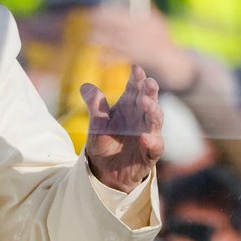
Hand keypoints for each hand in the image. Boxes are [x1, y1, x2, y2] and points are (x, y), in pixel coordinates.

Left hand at [82, 64, 163, 192]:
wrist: (106, 172)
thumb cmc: (104, 144)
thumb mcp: (96, 124)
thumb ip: (95, 106)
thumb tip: (85, 85)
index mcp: (128, 106)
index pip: (134, 89)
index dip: (137, 78)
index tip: (136, 68)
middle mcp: (141, 117)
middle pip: (149, 100)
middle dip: (150, 91)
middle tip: (149, 82)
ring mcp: (148, 134)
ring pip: (156, 120)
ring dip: (153, 110)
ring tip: (146, 103)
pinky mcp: (151, 152)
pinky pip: (155, 146)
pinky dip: (151, 141)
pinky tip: (145, 137)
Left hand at [87, 8, 197, 90]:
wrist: (166, 55)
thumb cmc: (158, 34)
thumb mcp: (155, 17)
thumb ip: (145, 6)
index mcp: (138, 22)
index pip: (117, 16)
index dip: (104, 13)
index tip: (94, 11)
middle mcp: (132, 34)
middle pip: (110, 28)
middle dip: (97, 24)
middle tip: (87, 20)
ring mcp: (130, 47)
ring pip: (109, 42)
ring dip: (98, 40)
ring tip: (89, 37)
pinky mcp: (129, 57)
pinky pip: (114, 59)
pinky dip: (105, 59)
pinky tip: (97, 57)